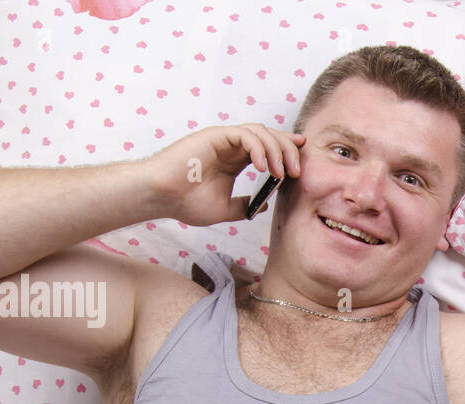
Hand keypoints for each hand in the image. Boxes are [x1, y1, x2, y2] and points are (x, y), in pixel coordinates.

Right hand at [141, 124, 303, 226]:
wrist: (161, 196)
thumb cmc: (186, 202)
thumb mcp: (225, 209)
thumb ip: (245, 205)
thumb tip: (263, 205)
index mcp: (234, 160)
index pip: (267, 149)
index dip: (287, 151)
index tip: (302, 161)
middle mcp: (231, 147)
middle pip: (269, 137)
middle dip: (288, 151)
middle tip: (296, 172)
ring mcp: (223, 139)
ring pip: (260, 133)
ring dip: (276, 151)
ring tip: (281, 174)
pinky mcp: (215, 136)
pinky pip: (245, 135)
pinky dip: (258, 148)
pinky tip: (263, 168)